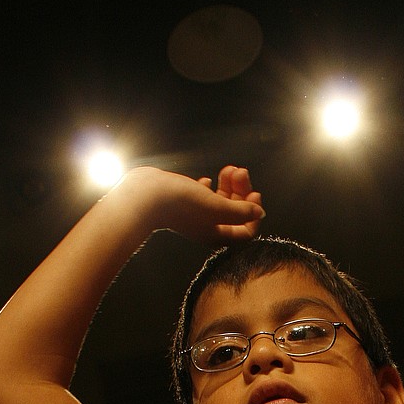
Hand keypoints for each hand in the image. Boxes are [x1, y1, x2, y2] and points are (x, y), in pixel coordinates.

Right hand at [140, 163, 263, 244]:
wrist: (144, 197)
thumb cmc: (181, 203)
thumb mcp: (216, 207)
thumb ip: (240, 212)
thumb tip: (259, 213)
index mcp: (217, 235)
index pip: (246, 231)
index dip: (254, 214)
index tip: (254, 193)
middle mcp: (208, 228)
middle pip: (234, 213)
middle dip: (241, 192)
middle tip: (240, 171)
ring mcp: (195, 216)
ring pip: (220, 202)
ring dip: (228, 186)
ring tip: (229, 168)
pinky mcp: (183, 203)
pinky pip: (203, 197)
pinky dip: (210, 187)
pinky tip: (207, 179)